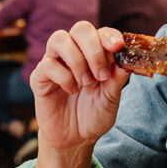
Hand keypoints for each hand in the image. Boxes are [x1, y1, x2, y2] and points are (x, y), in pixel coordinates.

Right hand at [29, 22, 129, 153]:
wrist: (76, 139)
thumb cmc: (94, 115)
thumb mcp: (111, 98)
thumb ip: (118, 78)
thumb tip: (126, 60)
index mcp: (95, 54)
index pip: (101, 33)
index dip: (110, 36)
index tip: (118, 47)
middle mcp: (74, 53)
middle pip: (80, 28)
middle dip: (94, 48)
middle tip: (101, 75)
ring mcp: (55, 62)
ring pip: (59, 39)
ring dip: (77, 60)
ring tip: (86, 82)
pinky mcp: (40, 77)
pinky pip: (48, 64)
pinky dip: (63, 77)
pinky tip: (71, 90)